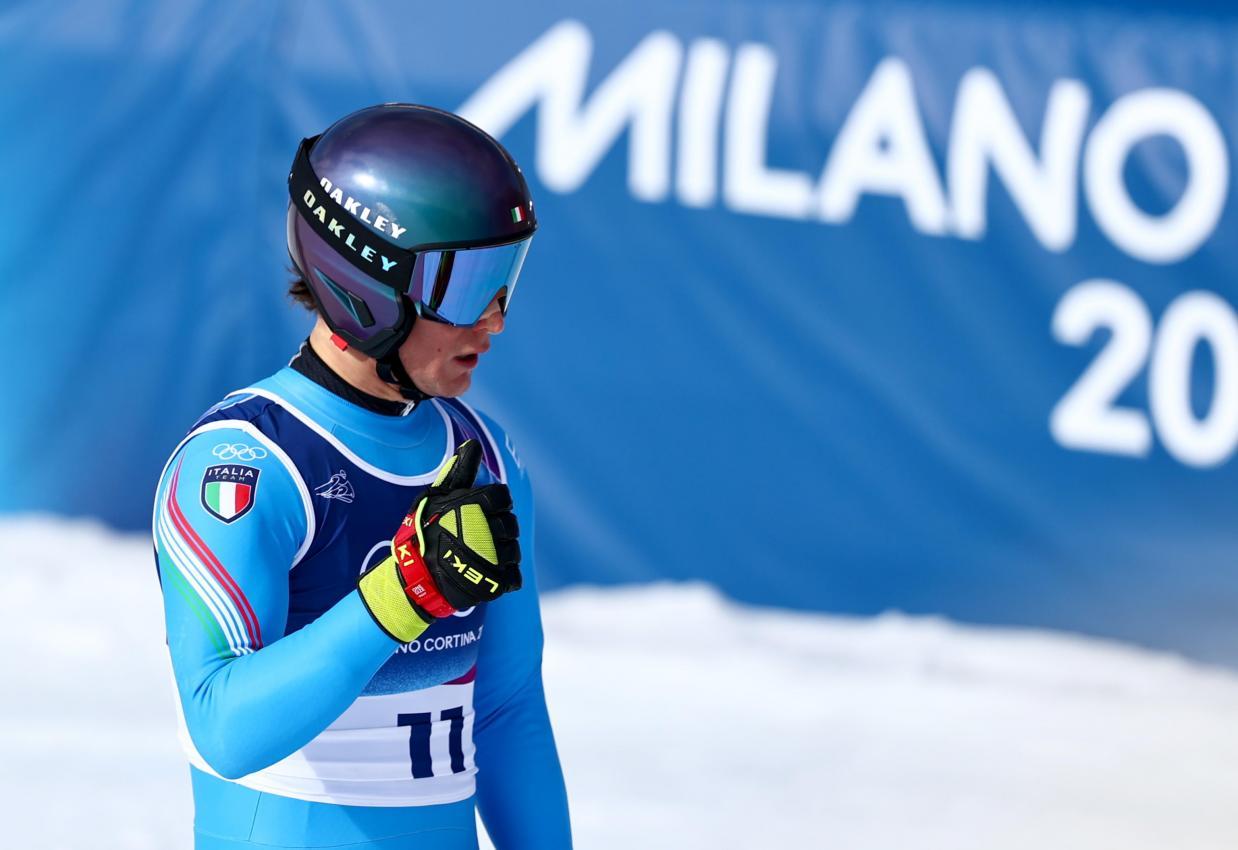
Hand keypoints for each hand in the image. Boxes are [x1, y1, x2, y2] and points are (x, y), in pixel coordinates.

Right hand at [358, 440, 521, 642]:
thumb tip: (473, 445)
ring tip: (480, 556)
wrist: (414, 578)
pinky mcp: (493, 583)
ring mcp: (489, 559)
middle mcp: (483, 530)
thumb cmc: (424, 533)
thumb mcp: (436, 498)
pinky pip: (513, 577)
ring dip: (501, 553)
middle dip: (498, 529)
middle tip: (478, 536)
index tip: (483, 511)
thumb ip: (458, 472)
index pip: (502, 497)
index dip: (496, 503)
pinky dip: (503, 575)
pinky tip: (486, 572)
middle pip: (510, 524)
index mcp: (472, 506)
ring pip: (513, 551)